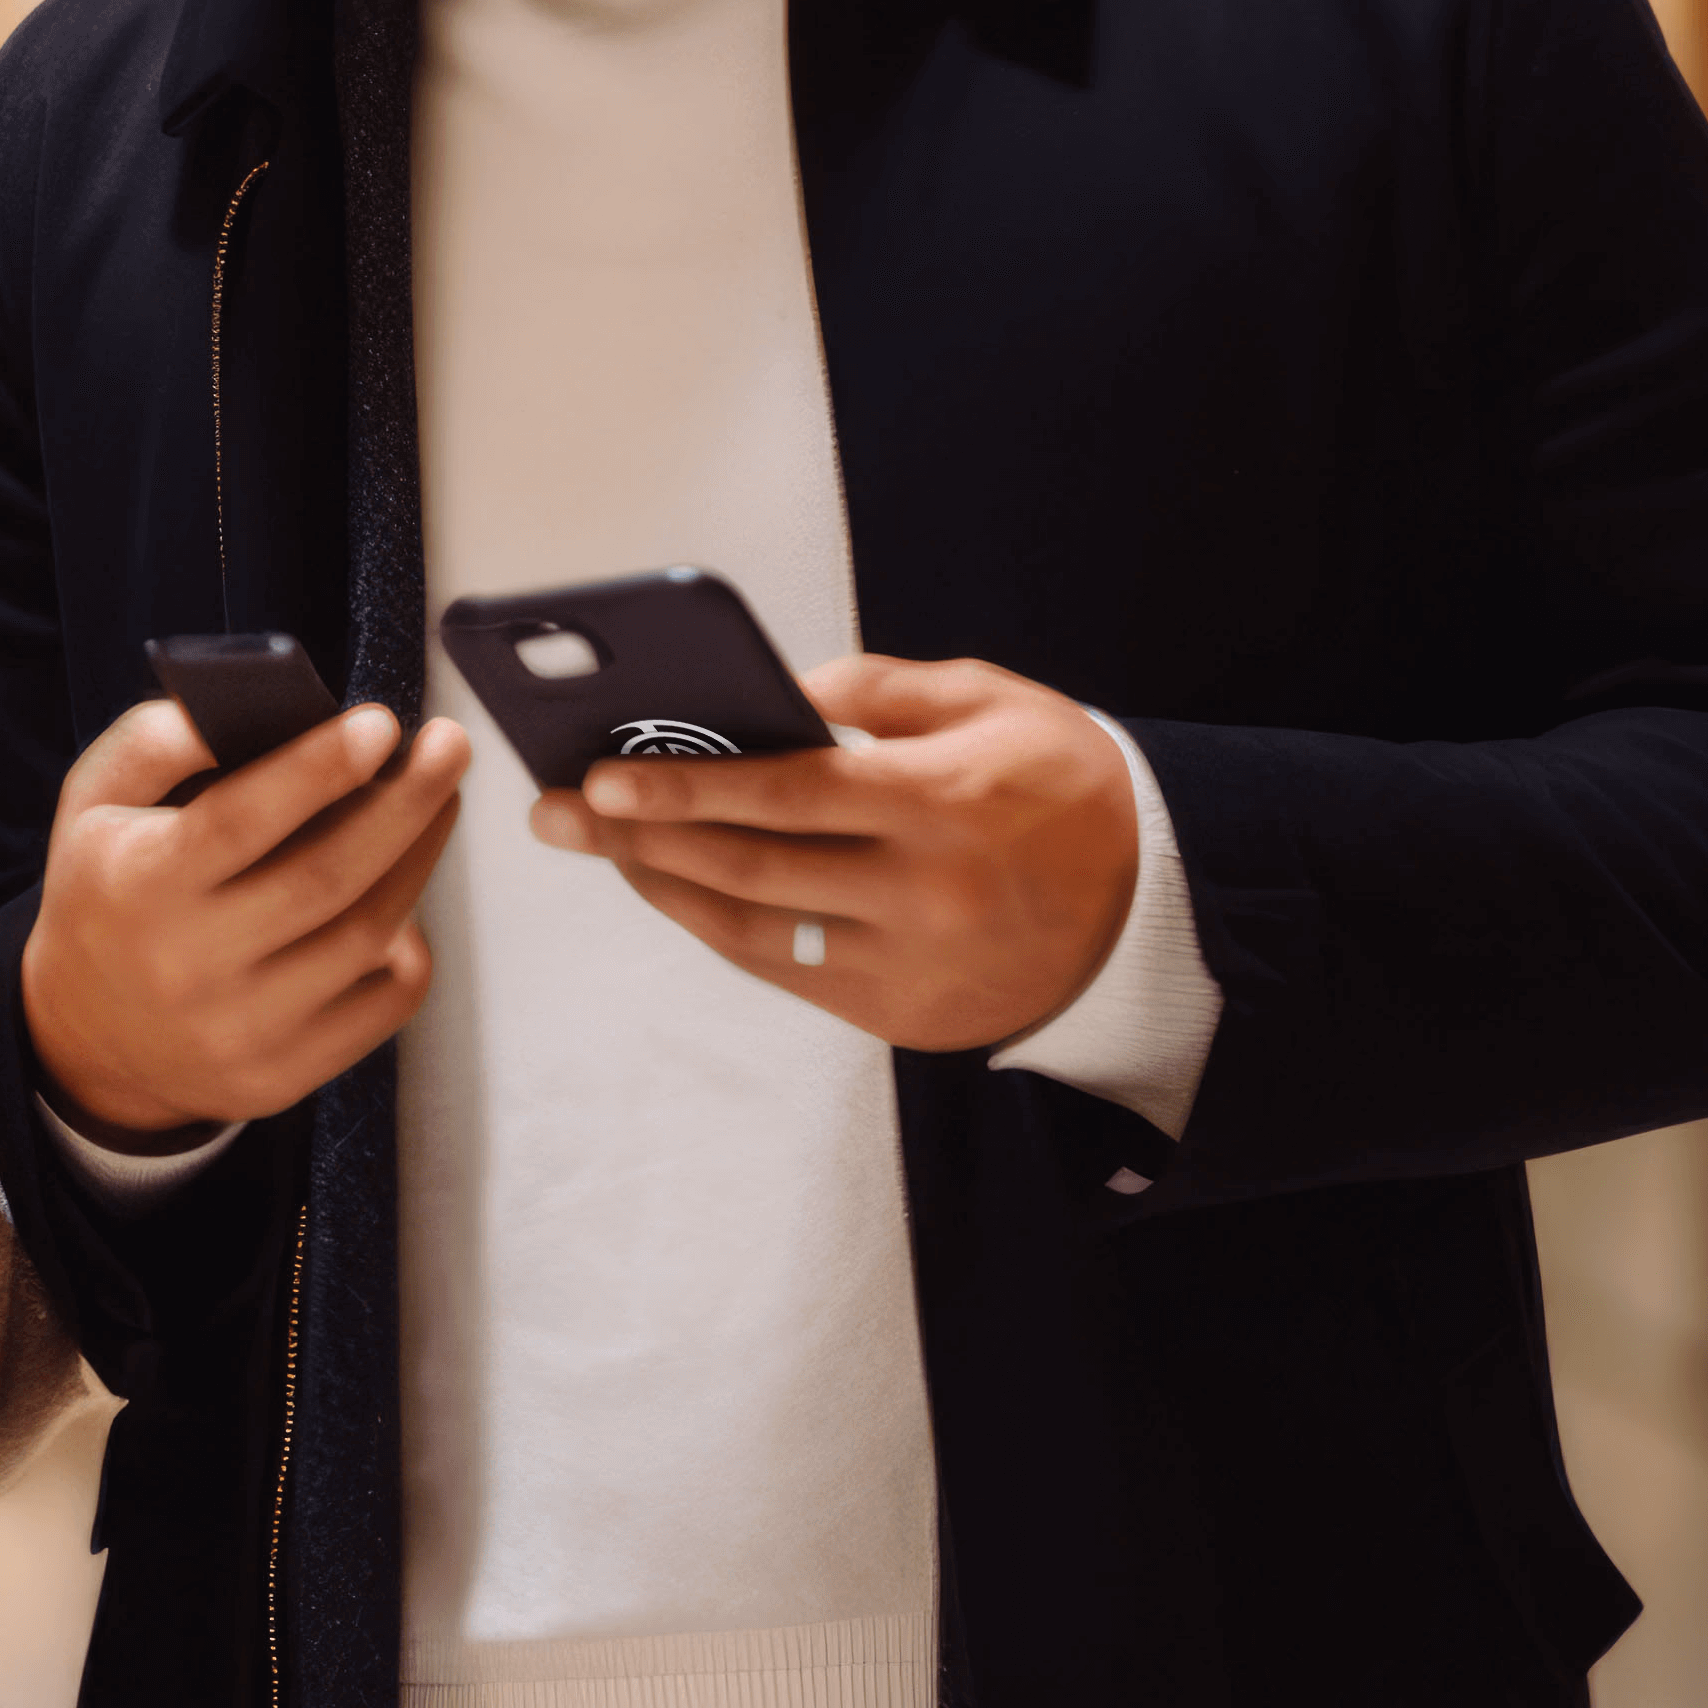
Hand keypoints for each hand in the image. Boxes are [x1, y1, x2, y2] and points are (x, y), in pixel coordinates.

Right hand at [23, 697, 469, 1143]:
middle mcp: (188, 967)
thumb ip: (158, 740)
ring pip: (365, 938)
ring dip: (418, 858)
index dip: (316, 770)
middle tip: (449, 745)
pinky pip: (383, 1004)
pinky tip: (402, 897)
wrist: (91, 1036)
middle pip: (324, 879)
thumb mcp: (96, 800)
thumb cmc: (109, 890)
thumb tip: (254, 704)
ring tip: (438, 799)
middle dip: (403, 804)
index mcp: (137, 885)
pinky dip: (411, 944)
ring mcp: (240, 1032)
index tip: (382, 722)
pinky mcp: (284, 1076)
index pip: (238, 822)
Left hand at [527, 653, 1133, 1050]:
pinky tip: (678, 892)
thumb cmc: (1061, 783)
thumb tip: (780, 694)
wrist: (1150, 910)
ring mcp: (914, 967)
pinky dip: (724, 931)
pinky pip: (789, 973)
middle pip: (751, 871)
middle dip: (640, 841)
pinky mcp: (906, 1017)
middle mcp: (925, 896)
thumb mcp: (993, 700)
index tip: (600, 778)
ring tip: (601, 851)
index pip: (788, 794)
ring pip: (756, 933)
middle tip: (558, 815)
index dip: (685, 789)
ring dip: (666, 891)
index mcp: (943, 804)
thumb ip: (884, 689)